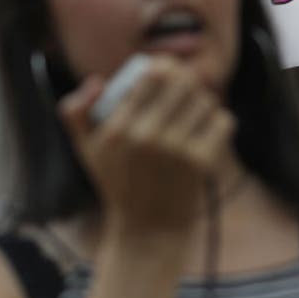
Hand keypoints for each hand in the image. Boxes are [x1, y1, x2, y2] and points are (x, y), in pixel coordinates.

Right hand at [59, 55, 235, 239]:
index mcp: (118, 128)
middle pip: (184, 81)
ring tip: (194, 114)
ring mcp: (176, 149)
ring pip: (205, 100)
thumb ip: (75, 111)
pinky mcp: (201, 162)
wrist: (148, 231)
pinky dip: (218, 123)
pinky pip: (223, 122)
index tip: (166, 72)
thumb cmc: (118, 184)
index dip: (165, 66)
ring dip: (203, 103)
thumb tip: (97, 80)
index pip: (152, 74)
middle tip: (185, 91)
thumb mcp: (86, 150)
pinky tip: (207, 131)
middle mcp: (146, 136)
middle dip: (186, 82)